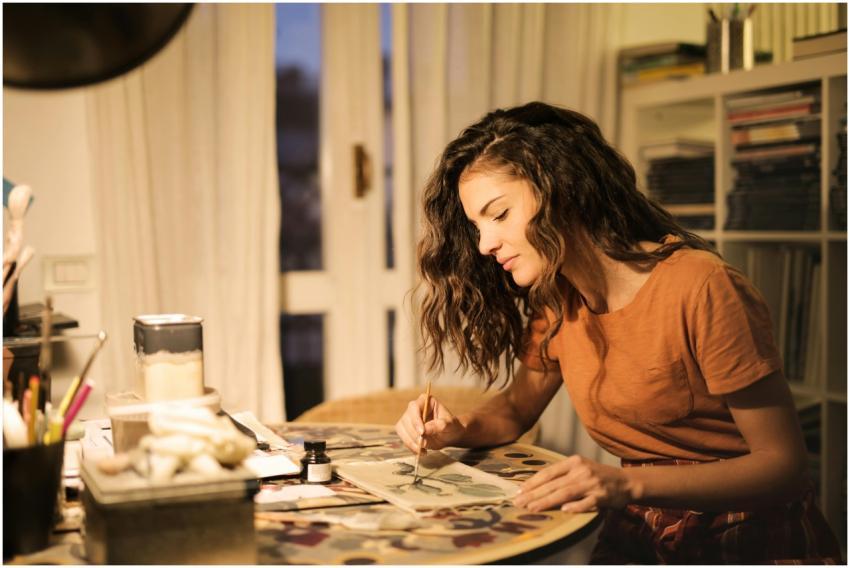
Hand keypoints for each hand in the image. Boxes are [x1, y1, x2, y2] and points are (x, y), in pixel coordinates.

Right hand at [394, 394, 465, 453]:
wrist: (449, 435)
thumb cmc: (451, 426)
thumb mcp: (449, 425)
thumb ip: (438, 425)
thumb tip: (425, 430)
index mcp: (425, 401)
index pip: (414, 407)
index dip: (416, 420)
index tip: (422, 432)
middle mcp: (414, 408)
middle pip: (405, 419)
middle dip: (413, 434)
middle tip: (423, 443)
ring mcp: (408, 419)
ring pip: (401, 429)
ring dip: (410, 442)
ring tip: (422, 449)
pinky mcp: (406, 430)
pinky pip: (403, 438)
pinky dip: (411, 447)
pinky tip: (422, 451)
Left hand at [513, 455, 638, 512]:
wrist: (625, 481)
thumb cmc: (597, 476)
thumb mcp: (579, 468)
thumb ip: (561, 474)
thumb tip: (535, 485)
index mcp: (574, 461)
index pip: (548, 472)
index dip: (533, 482)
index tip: (519, 491)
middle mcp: (581, 471)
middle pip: (554, 484)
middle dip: (534, 494)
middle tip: (518, 502)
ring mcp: (592, 484)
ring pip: (565, 493)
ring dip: (547, 502)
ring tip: (532, 508)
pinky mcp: (602, 497)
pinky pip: (586, 503)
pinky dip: (575, 507)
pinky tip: (563, 511)